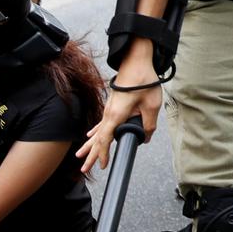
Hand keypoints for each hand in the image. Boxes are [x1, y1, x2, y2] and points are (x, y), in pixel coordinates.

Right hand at [76, 51, 161, 173]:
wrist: (136, 62)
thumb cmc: (143, 81)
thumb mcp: (152, 106)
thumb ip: (149, 125)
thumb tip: (146, 137)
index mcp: (115, 116)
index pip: (104, 140)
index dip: (102, 154)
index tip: (102, 166)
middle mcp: (108, 115)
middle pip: (96, 140)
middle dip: (90, 155)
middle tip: (83, 169)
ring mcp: (108, 110)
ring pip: (96, 133)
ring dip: (89, 146)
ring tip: (80, 156)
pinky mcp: (112, 106)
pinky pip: (100, 124)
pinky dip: (94, 133)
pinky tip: (89, 136)